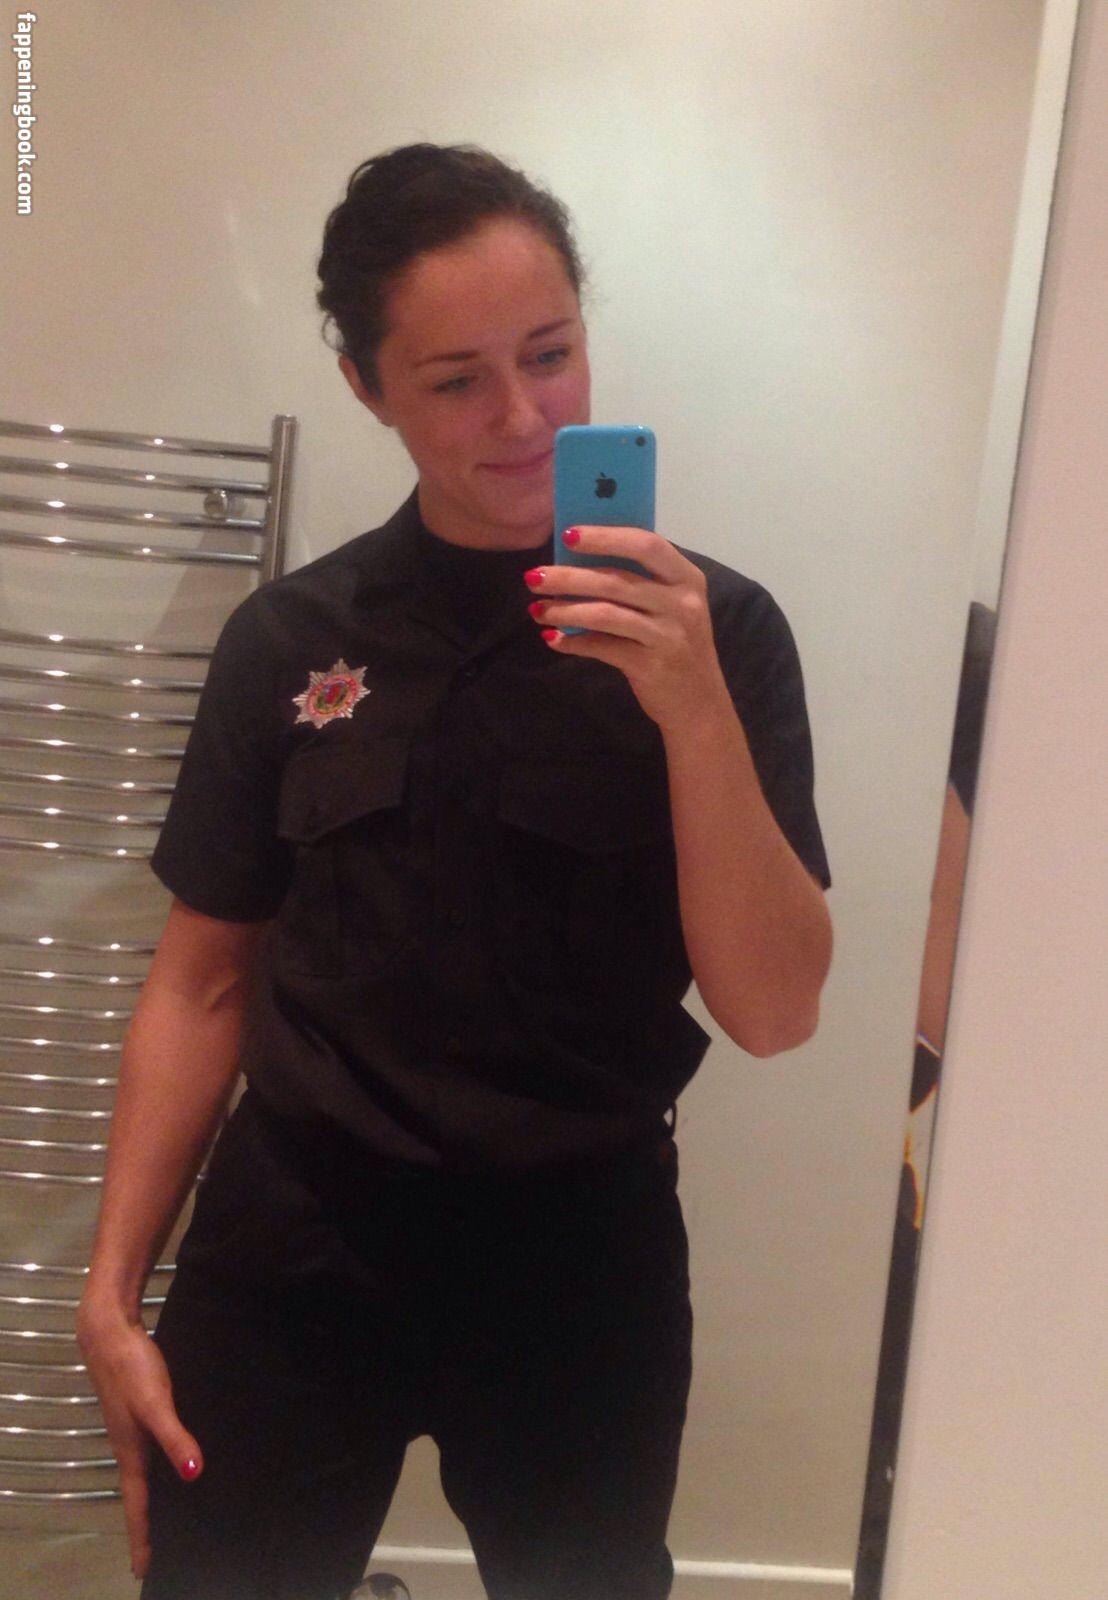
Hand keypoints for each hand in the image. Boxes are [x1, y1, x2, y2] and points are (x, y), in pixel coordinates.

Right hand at [77, 1300, 202, 1579]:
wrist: (110, 1330)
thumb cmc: (131, 1369)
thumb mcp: (155, 1404)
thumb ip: (175, 1438)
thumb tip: (194, 1476)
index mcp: (131, 1452)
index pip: (136, 1505)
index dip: (141, 1536)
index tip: (143, 1569)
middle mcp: (130, 1446)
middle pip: (140, 1494)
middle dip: (148, 1523)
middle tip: (159, 1551)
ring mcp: (134, 1427)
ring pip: (146, 1471)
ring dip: (156, 1494)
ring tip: (173, 1513)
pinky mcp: (141, 1409)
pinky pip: (154, 1448)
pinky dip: (164, 1463)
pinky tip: (181, 1457)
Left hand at [524, 524, 730, 732]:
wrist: (698, 702)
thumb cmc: (676, 643)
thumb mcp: (672, 605)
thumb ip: (639, 581)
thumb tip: (579, 560)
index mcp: (687, 578)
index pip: (646, 545)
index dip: (605, 537)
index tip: (568, 535)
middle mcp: (681, 604)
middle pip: (616, 580)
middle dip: (569, 577)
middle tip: (534, 576)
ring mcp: (667, 636)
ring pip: (604, 614)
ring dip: (564, 610)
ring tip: (536, 609)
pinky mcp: (650, 665)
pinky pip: (602, 647)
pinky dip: (573, 642)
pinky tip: (552, 638)